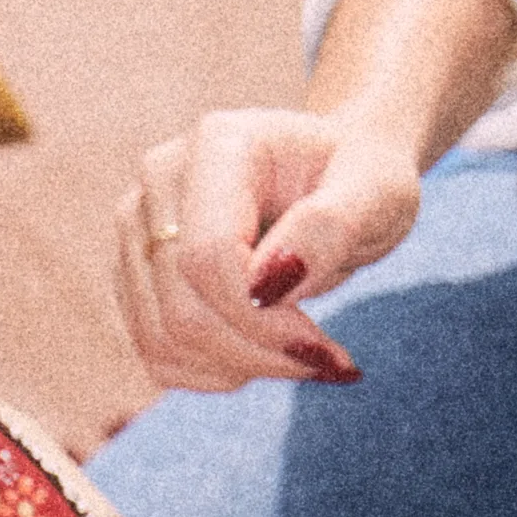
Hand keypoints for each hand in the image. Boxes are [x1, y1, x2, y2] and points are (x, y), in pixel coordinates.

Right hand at [114, 108, 407, 395]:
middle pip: (181, 310)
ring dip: (237, 368)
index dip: (260, 320)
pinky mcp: (136, 273)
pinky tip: (262, 351)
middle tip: (324, 361)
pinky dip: (213, 372)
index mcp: (219, 144)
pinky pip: (157, 354)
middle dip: (257, 354)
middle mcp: (162, 180)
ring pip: (162, 340)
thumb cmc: (362, 179)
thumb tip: (267, 282)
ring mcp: (139, 228)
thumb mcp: (380, 193)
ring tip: (297, 353)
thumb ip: (330, 228)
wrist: (337, 176)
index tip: (324, 349)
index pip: (207, 259)